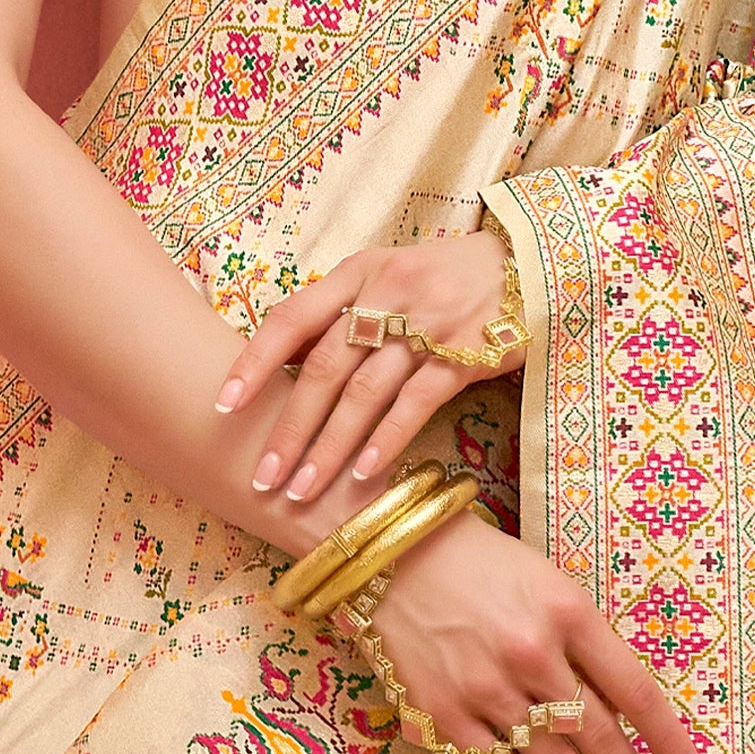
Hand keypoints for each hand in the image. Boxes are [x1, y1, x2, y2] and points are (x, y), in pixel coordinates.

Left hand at [216, 232, 520, 505]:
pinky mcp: (464, 354)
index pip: (292, 317)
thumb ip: (343, 310)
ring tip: (302, 490)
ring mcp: (425, 325)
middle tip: (262, 476)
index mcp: (358, 272)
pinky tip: (363, 475)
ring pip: (363, 394)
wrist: (530, 263)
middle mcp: (386, 294)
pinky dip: (384, 441)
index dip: (254, 362)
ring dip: (328, 448)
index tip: (223, 406)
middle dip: (288, 428)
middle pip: (323, 367)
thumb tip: (286, 364)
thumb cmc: (447, 276)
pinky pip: (414, 404)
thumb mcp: (389, 273)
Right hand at [363, 508, 704, 753]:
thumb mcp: (549, 582)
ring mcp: (486, 689)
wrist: (395, 558)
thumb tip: (623, 710)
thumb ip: (584, 641)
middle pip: (599, 736)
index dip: (666, 738)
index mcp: (567, 612)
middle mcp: (531, 654)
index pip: (634, 690)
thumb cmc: (484, 564)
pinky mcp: (444, 716)